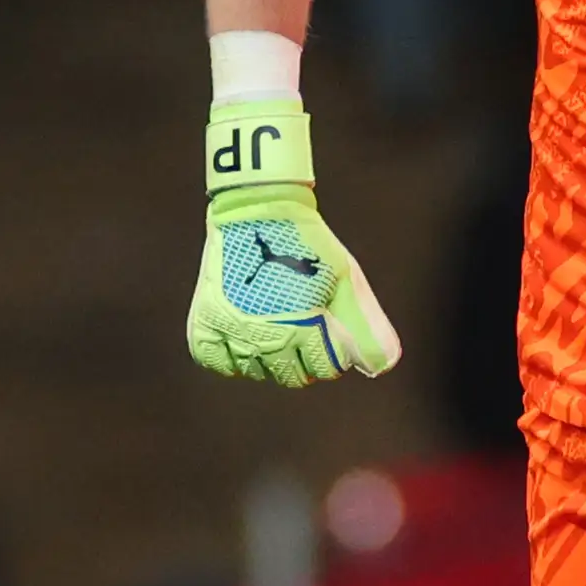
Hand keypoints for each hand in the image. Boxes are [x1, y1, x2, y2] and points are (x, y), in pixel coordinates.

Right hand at [186, 100, 401, 385]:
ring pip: (255, 371)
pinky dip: (229, 357)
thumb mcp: (344, 280)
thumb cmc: (307, 245)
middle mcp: (267, 337)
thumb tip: (380, 368)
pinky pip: (215, 360)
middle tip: (301, 330)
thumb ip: (366, 327)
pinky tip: (243, 338)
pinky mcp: (205, 319)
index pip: (325, 369)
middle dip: (303, 359)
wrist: (258, 208)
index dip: (332, 353)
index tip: (326, 331)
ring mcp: (233, 330)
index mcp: (305, 328)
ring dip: (268, 358)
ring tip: (274, 327)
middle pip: (291, 376)